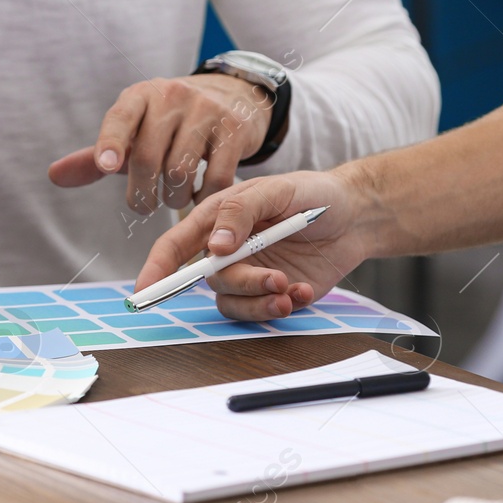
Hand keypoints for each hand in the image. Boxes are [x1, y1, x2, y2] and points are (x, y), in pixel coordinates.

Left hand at [48, 74, 273, 212]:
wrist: (229, 95)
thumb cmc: (168, 123)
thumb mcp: (133, 132)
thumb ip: (96, 157)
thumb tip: (53, 176)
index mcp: (141, 96)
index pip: (120, 117)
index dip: (111, 142)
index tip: (107, 167)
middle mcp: (172, 97)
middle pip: (148, 156)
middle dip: (141, 193)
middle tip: (142, 206)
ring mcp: (206, 110)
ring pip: (181, 170)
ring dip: (172, 198)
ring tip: (171, 199)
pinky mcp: (234, 129)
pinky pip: (216, 176)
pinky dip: (204, 196)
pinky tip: (200, 196)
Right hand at [133, 170, 374, 319]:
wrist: (356, 216)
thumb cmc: (313, 194)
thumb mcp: (277, 190)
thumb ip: (242, 211)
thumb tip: (214, 246)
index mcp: (218, 218)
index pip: (176, 245)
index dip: (156, 268)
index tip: (146, 291)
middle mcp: (227, 249)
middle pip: (211, 279)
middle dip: (243, 284)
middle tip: (277, 280)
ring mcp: (248, 273)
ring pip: (232, 302)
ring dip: (260, 302)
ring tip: (292, 291)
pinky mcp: (270, 292)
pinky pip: (260, 312)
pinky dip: (281, 307)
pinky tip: (305, 291)